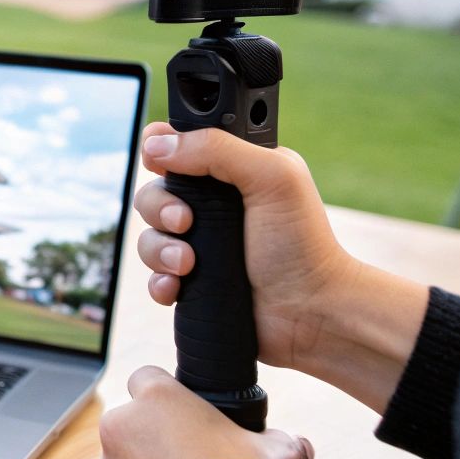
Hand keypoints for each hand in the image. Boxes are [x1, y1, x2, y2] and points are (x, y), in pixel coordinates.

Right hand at [134, 123, 352, 371]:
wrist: (310, 313)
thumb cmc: (303, 244)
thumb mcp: (271, 177)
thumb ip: (217, 148)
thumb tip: (156, 145)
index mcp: (232, 170)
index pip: (177, 145)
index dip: (160, 151)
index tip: (161, 165)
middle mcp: (212, 205)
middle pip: (153, 190)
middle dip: (159, 207)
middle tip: (186, 222)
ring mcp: (200, 244)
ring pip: (149, 234)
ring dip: (159, 249)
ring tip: (188, 264)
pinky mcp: (192, 280)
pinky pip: (153, 275)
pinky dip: (159, 281)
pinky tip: (178, 286)